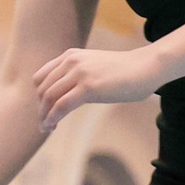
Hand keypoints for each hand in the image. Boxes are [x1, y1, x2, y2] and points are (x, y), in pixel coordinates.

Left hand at [32, 45, 162, 131]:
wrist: (145, 67)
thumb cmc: (125, 71)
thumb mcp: (95, 67)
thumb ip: (79, 76)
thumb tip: (71, 94)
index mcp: (70, 56)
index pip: (41, 77)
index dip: (39, 96)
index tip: (45, 111)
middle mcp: (71, 61)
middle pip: (42, 89)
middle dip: (41, 109)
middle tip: (45, 124)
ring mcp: (79, 73)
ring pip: (49, 98)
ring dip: (44, 116)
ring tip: (47, 128)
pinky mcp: (88, 87)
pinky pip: (61, 105)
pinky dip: (52, 118)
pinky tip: (52, 126)